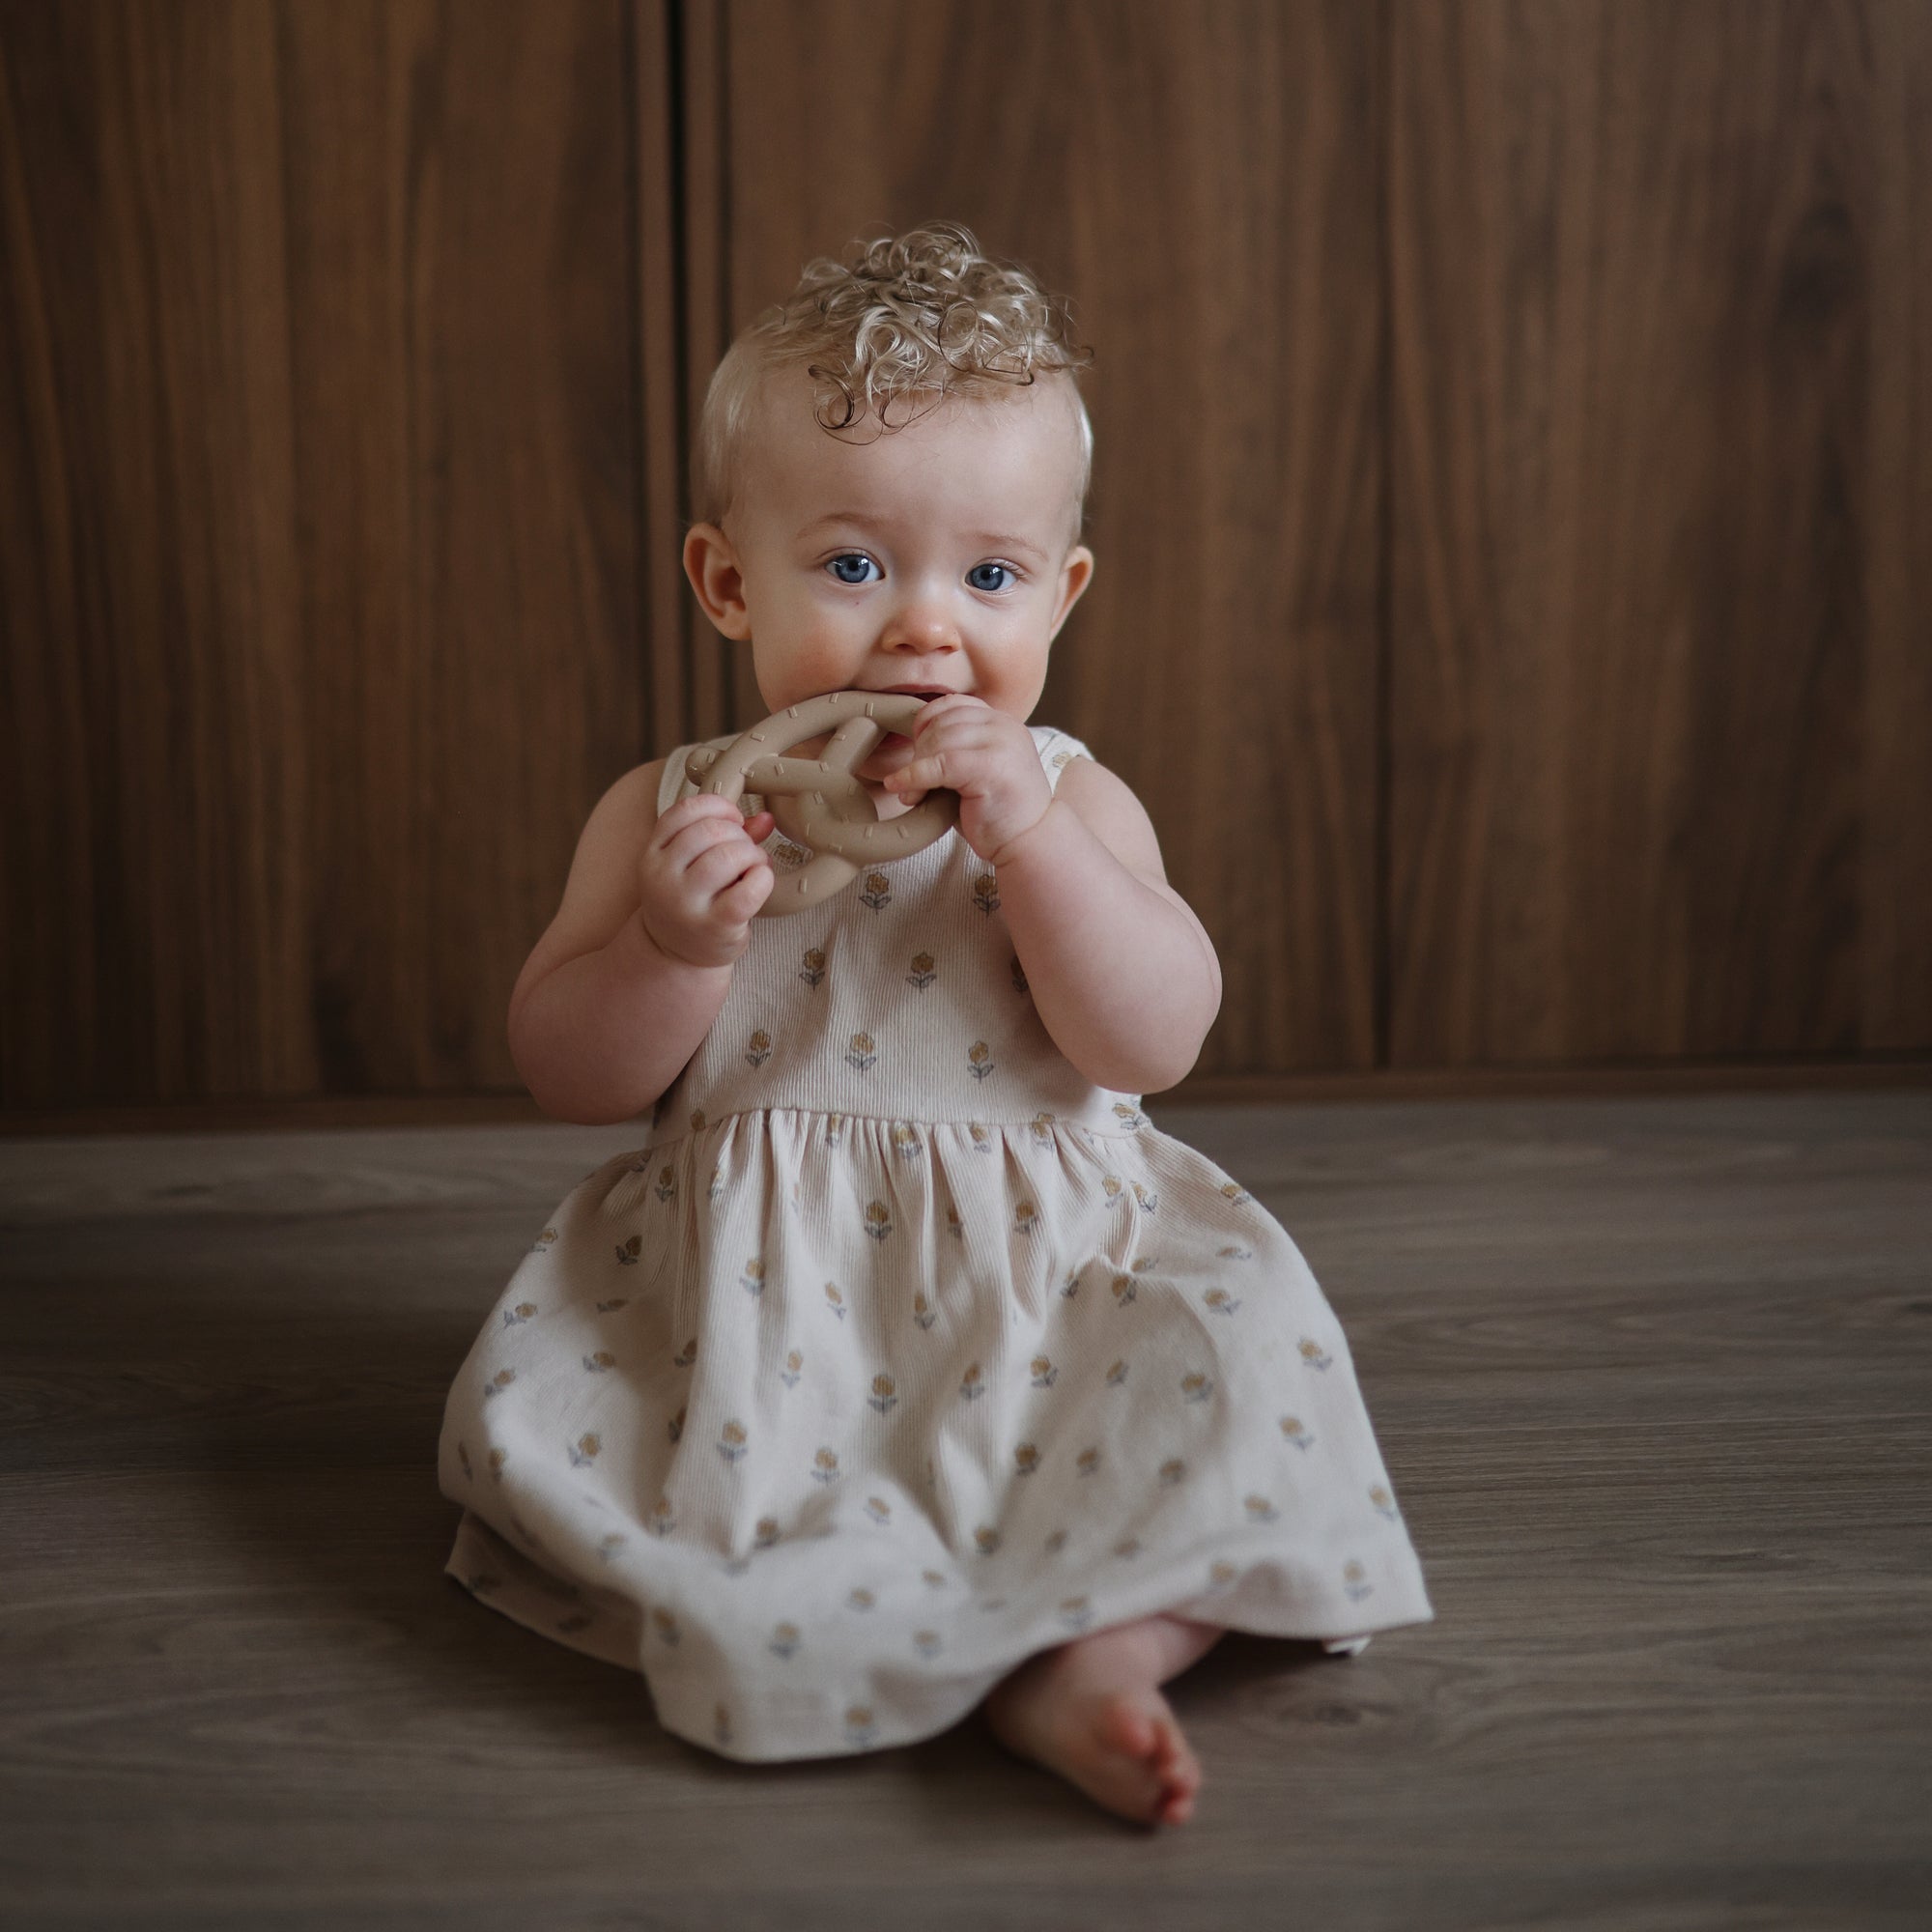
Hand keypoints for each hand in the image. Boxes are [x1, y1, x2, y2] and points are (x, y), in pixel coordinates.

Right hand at [636, 794, 774, 965]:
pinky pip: (746, 892)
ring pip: (727, 856)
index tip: (734, 821)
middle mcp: (662, 876)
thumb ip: (727, 837)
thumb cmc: (691, 902)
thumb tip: (767, 819)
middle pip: (709, 831)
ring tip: (754, 866)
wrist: (675, 955)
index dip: (718, 807)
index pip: (684, 811)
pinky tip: (761, 881)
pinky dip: (763, 879)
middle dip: (738, 834)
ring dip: (752, 854)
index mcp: (652, 853)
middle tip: (746, 851)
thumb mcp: (693, 866)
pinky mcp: (714, 925)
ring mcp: (685, 903)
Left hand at [882, 695, 1052, 863]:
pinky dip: (915, 778)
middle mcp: (1004, 726)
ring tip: (913, 795)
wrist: (1029, 842)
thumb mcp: (977, 769)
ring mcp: (1001, 743)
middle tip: (912, 782)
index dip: (926, 723)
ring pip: (939, 741)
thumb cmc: (998, 813)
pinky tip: (906, 793)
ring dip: (915, 768)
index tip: (915, 750)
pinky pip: (940, 764)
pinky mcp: (991, 766)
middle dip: (918, 751)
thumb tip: (911, 743)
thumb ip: (955, 749)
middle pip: (943, 722)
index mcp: (1002, 722)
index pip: (954, 704)